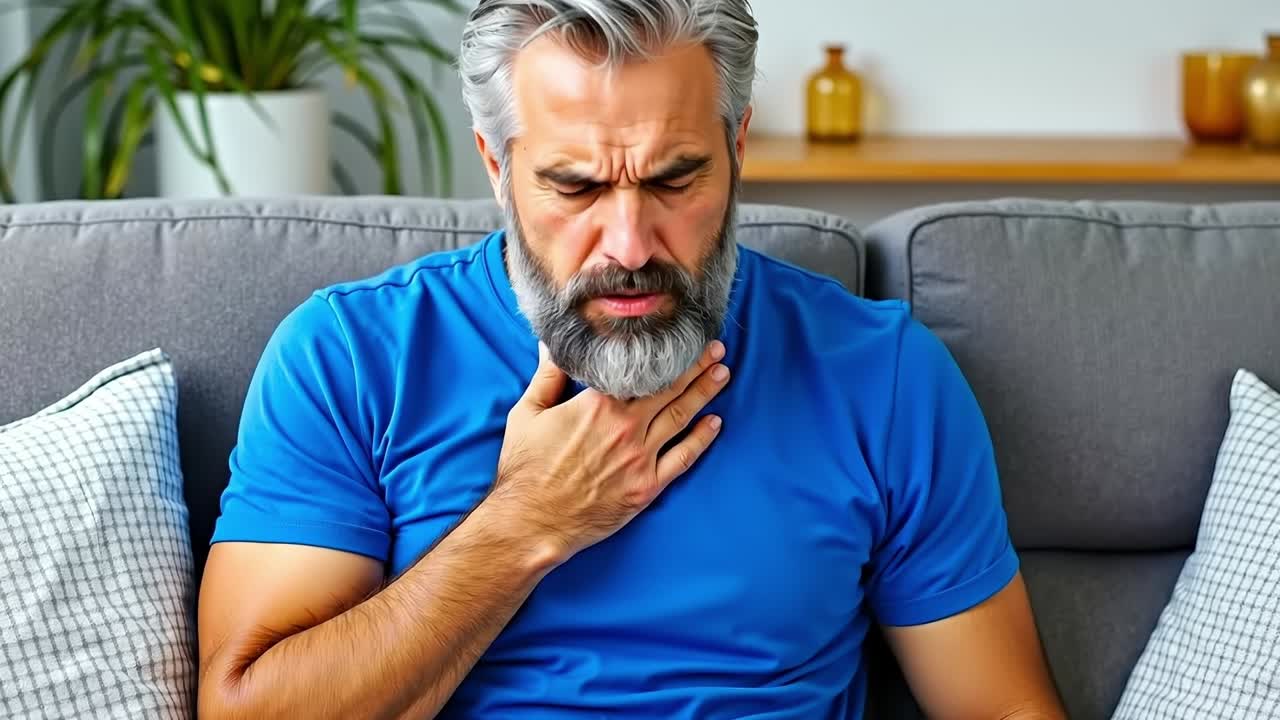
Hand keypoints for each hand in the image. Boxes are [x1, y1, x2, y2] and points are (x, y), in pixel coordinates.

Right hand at [487, 340, 729, 562]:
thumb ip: (547, 376)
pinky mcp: (646, 487)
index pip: (640, 369)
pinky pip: (682, 458)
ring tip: (722, 373)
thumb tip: (551, 345)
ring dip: (704, 393)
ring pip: (680, 417)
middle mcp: (625, 427)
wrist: (532, 521)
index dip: (662, 350)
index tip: (679, 335)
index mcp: (597, 405)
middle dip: (695, 365)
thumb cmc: (526, 468)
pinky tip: (714, 423)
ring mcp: (639, 458)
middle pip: (669, 388)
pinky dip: (701, 439)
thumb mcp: (529, 414)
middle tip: (715, 348)